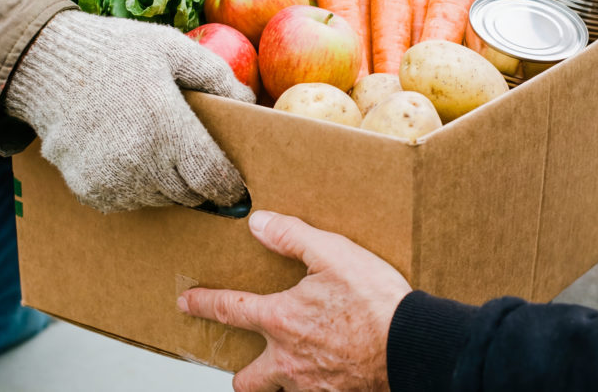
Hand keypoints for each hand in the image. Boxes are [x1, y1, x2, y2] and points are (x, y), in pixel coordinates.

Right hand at [3, 10, 254, 210]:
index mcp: (164, 124)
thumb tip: (252, 105)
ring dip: (168, 186)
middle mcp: (137, 159)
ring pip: (160, 201)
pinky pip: (128, 202)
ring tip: (161, 152)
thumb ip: (217, 76)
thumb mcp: (172, 48)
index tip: (238, 188)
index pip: (211, 177)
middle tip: (200, 163)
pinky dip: (136, 187)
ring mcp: (110, 179)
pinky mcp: (88, 190)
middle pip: (189, 195)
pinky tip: (130, 155)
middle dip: (200, 183)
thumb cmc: (117, 52)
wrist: (45, 64)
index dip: (230, 186)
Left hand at [179, 211, 411, 391]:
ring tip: (293, 371)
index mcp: (282, 320)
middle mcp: (288, 361)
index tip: (185, 302)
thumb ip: (292, 237)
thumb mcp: (333, 254)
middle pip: (247, 379)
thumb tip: (257, 223)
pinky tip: (332, 375)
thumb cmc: (376, 301)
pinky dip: (318, 388)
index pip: (229, 310)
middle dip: (242, 374)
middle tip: (244, 366)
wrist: (412, 346)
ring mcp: (312, 386)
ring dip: (280, 384)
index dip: (202, 304)